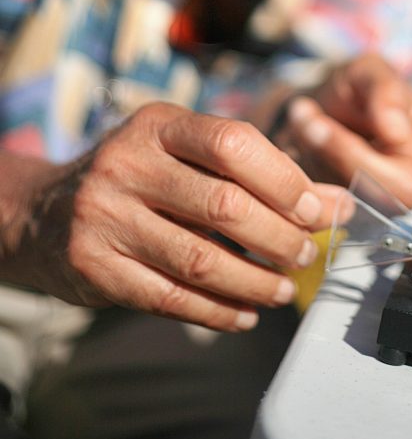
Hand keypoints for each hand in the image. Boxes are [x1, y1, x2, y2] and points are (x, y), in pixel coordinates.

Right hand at [2, 103, 344, 330]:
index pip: (234, 142)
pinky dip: (217, 311)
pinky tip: (244, 314)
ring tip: (283, 290)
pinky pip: (169, 297)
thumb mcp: (187, 154)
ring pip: (200, 259)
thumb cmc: (141, 176)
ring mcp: (104, 215)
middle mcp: (127, 162)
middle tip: (307, 254)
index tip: (319, 210)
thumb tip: (337, 204)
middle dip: (279, 237)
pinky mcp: (93, 266)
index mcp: (158, 123)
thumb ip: (258, 172)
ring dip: (255, 282)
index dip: (286, 180)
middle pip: (224, 205)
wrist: (45, 212)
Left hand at [285, 54, 411, 215]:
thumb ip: (387, 90)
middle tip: (318, 121)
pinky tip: (299, 135)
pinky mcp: (343, 212)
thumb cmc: (352, 90)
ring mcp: (378, 200)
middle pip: (404, 190)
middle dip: (355, 156)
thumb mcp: (369, 71)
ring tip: (305, 117)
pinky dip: (307, 168)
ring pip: (363, 200)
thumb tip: (398, 131)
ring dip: (325, 156)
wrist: (304, 106)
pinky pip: (329, 206)